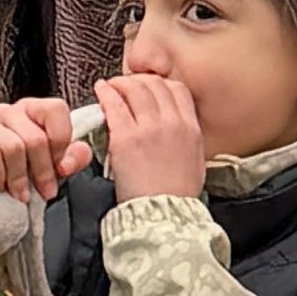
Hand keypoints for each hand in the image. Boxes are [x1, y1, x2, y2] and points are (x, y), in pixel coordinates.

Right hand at [0, 95, 86, 203]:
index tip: (61, 166)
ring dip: (20, 178)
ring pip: (13, 148)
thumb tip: (73, 159)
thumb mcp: (52, 168)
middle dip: (44, 171)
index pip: (56, 109)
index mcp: (32, 110)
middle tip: (45, 192)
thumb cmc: (19, 175)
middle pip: (36, 137)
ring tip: (21, 194)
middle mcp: (8, 111)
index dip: (62, 141)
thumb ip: (72, 159)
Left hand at [96, 68, 204, 202]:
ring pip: (135, 89)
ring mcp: (149, 128)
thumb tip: (178, 131)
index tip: (151, 86)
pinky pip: (114, 105)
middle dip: (139, 80)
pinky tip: (101, 89)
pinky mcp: (126, 137)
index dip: (161, 83)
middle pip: (155, 85)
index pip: (178, 90)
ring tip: (112, 85)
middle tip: (128, 84)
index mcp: (191, 129)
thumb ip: (187, 140)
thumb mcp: (195, 162)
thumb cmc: (176, 196)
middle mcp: (172, 123)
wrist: (163, 215)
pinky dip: (106, 92)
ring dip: (121, 83)